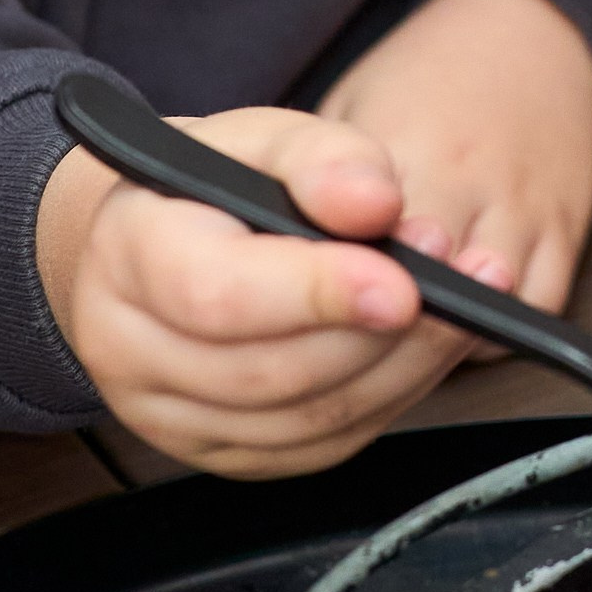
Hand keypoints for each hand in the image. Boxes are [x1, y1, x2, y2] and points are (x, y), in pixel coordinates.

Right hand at [38, 104, 512, 476]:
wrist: (152, 244)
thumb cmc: (209, 187)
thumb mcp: (261, 138)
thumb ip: (322, 158)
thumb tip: (377, 204)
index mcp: (129, 253)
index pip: (217, 294)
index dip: (316, 294)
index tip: (404, 283)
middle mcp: (129, 350)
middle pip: (272, 372)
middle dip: (384, 331)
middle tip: (459, 273)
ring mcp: (169, 417)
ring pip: (307, 419)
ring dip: (404, 365)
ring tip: (462, 301)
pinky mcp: (220, 454)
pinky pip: (321, 447)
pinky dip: (390, 399)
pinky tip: (424, 347)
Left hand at [322, 0, 591, 340]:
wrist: (528, 32)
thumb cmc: (424, 78)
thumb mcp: (355, 107)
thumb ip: (322, 183)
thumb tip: (276, 257)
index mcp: (403, 142)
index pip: (364, 234)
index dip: (335, 280)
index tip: (310, 305)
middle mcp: (469, 177)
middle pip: (426, 279)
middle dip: (384, 315)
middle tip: (346, 336)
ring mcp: (524, 207)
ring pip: (486, 306)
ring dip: (439, 334)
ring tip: (398, 343)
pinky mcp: (567, 230)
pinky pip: (536, 306)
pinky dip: (494, 331)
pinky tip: (454, 329)